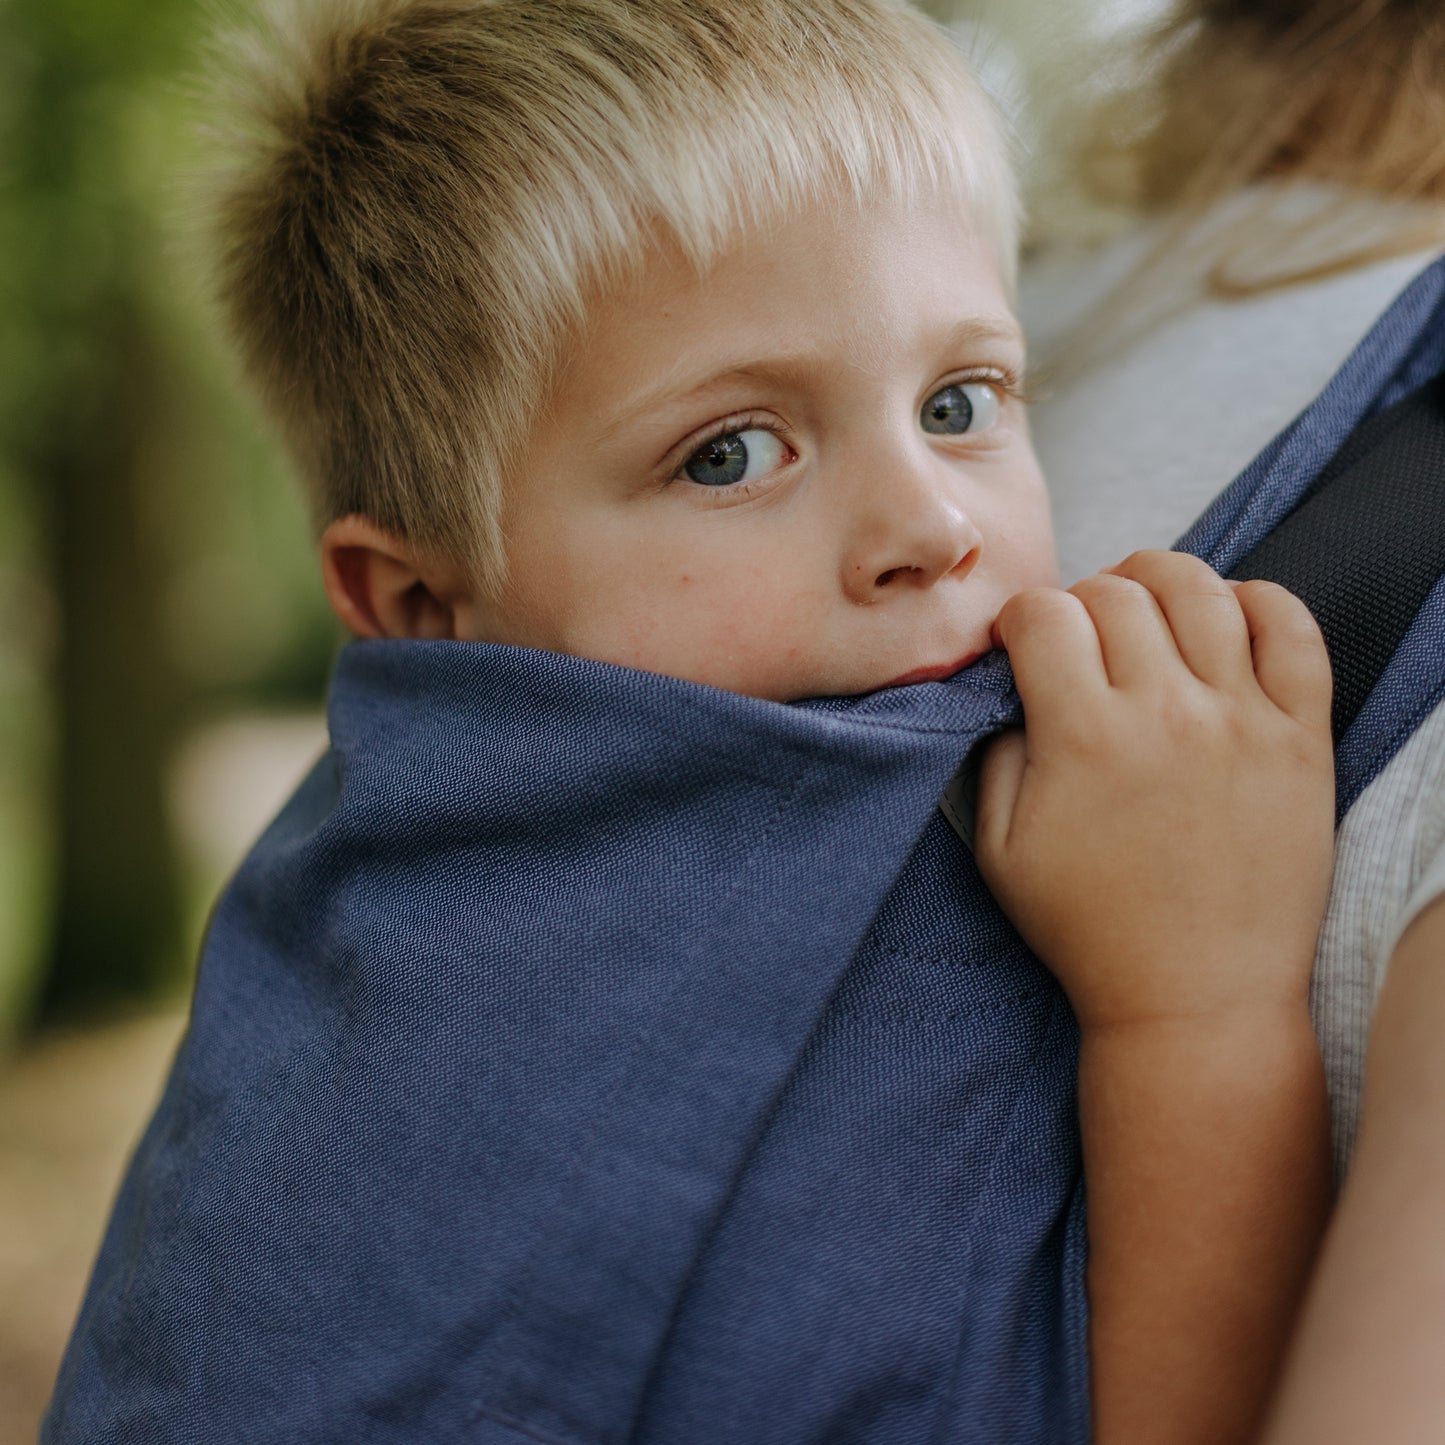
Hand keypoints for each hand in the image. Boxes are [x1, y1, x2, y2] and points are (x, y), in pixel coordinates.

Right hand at [975, 550, 1333, 1034]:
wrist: (1195, 999)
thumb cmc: (1089, 930)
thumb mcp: (999, 850)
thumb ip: (993, 757)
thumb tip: (1013, 691)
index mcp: (1083, 737)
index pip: (1044, 614)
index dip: (1020, 618)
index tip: (1022, 645)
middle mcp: (1165, 714)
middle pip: (1116, 592)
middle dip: (1082, 599)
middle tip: (1080, 638)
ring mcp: (1243, 722)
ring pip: (1204, 590)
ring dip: (1161, 579)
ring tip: (1144, 604)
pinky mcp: (1302, 741)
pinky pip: (1295, 631)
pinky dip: (1261, 600)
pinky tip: (1228, 617)